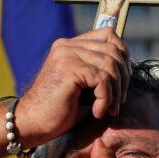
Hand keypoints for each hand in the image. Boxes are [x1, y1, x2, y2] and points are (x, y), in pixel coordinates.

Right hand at [16, 27, 130, 147]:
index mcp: (70, 45)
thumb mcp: (81, 85)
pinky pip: (102, 79)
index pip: (109, 35)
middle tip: (119, 102)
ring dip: (116, 92)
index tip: (123, 81)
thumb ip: (96, 70)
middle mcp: (67, 46)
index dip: (123, 56)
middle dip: (123, 78)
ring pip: (110, 65)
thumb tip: (126, 68)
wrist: (32, 122)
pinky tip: (97, 112)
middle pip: (114, 50)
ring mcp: (67, 55)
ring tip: (109, 109)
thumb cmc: (57, 109)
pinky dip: (106, 99)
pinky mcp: (69, 69)